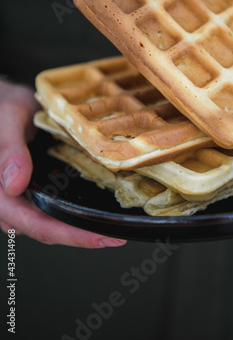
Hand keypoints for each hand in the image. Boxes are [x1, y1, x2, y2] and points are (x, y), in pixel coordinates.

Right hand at [0, 80, 125, 246]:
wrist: (2, 101)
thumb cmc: (1, 105)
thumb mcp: (7, 118)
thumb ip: (9, 149)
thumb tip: (14, 186)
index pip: (30, 222)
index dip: (66, 234)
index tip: (98, 238)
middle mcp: (4, 198)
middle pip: (41, 228)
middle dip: (78, 236)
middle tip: (114, 238)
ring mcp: (16, 195)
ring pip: (44, 222)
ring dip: (74, 228)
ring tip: (107, 229)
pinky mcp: (28, 188)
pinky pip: (46, 207)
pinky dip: (68, 212)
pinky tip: (89, 210)